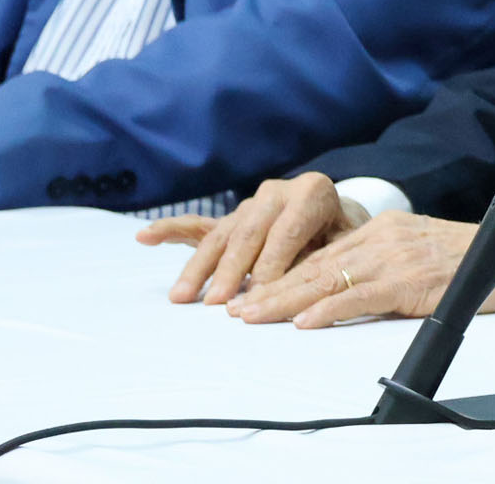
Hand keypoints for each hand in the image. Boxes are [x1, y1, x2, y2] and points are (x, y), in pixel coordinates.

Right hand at [137, 173, 364, 304]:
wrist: (339, 216)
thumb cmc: (346, 237)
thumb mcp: (349, 244)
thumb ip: (329, 261)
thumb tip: (308, 289)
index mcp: (313, 193)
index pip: (288, 232)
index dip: (273, 264)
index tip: (259, 295)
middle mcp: (277, 193)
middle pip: (249, 234)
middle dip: (232, 270)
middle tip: (217, 303)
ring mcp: (250, 204)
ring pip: (222, 236)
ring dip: (199, 268)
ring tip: (182, 296)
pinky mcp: (229, 219)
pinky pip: (198, 225)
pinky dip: (170, 230)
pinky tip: (144, 236)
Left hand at [225, 212, 494, 327]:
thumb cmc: (472, 259)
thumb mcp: (419, 251)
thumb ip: (383, 262)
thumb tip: (344, 288)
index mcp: (383, 228)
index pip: (323, 254)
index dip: (283, 274)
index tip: (252, 292)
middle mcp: (384, 236)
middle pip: (317, 266)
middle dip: (272, 289)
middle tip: (234, 308)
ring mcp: (397, 256)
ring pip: (329, 280)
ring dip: (286, 301)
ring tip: (252, 316)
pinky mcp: (412, 280)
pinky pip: (362, 296)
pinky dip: (329, 309)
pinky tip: (304, 321)